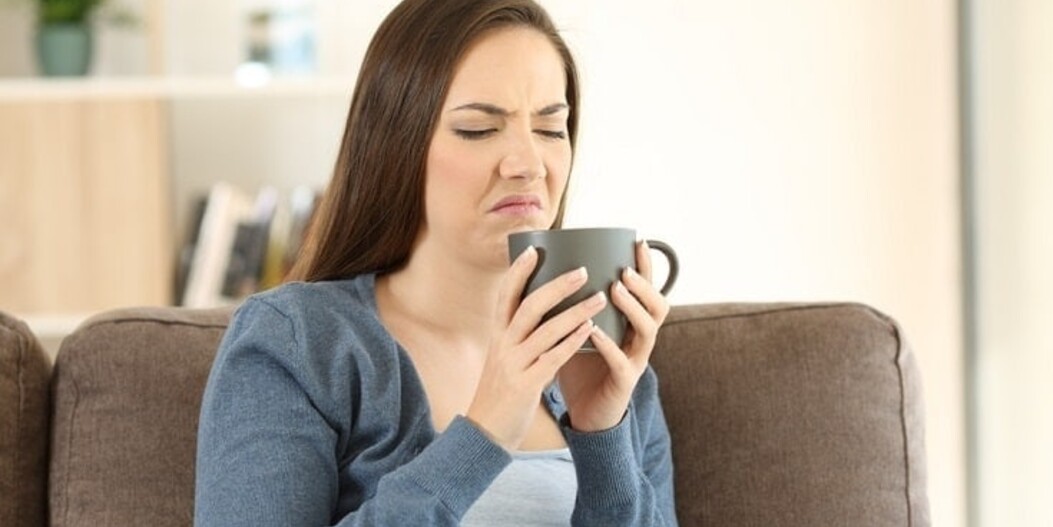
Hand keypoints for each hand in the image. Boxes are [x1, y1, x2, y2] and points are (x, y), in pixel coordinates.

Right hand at [466, 246, 608, 449]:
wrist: (485, 432)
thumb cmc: (501, 392)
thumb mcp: (503, 358)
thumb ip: (519, 336)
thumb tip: (541, 311)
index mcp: (497, 336)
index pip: (505, 296)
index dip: (517, 271)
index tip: (533, 249)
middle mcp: (503, 345)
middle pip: (528, 306)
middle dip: (557, 286)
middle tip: (582, 270)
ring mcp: (513, 365)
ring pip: (545, 330)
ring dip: (574, 312)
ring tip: (599, 298)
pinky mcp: (526, 385)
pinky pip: (552, 358)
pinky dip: (571, 341)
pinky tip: (591, 330)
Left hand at [557, 241, 670, 431]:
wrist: (584, 414)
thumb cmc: (579, 367)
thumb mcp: (577, 329)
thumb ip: (571, 304)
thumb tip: (548, 267)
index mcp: (630, 324)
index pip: (646, 289)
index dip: (646, 267)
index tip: (638, 241)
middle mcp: (638, 340)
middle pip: (658, 307)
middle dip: (644, 286)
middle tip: (624, 271)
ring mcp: (635, 361)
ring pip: (648, 330)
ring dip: (633, 308)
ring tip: (615, 290)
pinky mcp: (623, 382)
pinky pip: (621, 361)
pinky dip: (608, 345)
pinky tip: (594, 332)